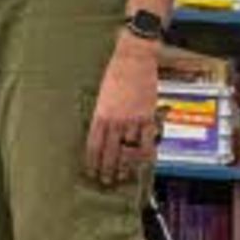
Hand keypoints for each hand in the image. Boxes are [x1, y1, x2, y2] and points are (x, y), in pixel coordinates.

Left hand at [85, 42, 160, 189]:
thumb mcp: (103, 94)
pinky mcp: (148, 115)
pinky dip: (146, 153)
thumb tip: (103, 131)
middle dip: (107, 168)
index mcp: (100, 114)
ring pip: (128, 149)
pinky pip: (148, 140)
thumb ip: (103, 114)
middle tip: (105, 181)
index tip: (91, 171)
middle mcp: (115, 120)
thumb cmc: (116, 72)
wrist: (134, 58)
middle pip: (109, 151)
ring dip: (125, 165)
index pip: (94, 144)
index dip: (92, 160)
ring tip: (122, 176)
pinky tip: (144, 163)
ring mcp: (132, 119)